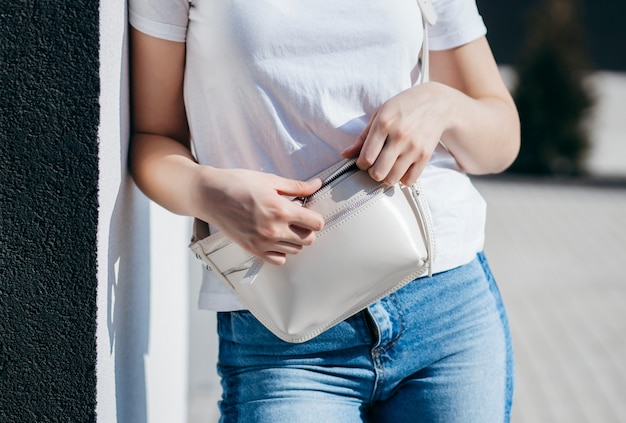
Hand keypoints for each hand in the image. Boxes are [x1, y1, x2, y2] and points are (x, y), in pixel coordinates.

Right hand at [191, 167, 323, 264]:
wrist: (210, 195)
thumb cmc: (237, 184)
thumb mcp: (269, 180)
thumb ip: (296, 186)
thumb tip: (316, 184)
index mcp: (281, 210)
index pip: (316, 224)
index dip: (315, 217)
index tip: (308, 212)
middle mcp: (274, 230)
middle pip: (308, 239)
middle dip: (307, 228)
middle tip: (297, 218)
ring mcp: (263, 242)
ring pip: (295, 250)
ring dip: (294, 239)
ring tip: (283, 226)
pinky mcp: (253, 250)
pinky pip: (278, 260)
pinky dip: (281, 251)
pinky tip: (275, 238)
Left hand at [342, 82, 451, 185]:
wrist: (437, 103)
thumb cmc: (404, 106)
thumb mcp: (380, 114)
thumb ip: (363, 137)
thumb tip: (345, 154)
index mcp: (384, 124)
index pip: (366, 157)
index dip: (360, 164)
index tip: (363, 161)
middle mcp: (400, 137)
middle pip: (378, 172)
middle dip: (372, 172)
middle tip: (375, 165)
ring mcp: (414, 148)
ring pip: (392, 179)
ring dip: (386, 177)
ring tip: (387, 167)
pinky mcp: (425, 156)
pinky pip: (409, 180)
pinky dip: (402, 179)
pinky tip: (401, 168)